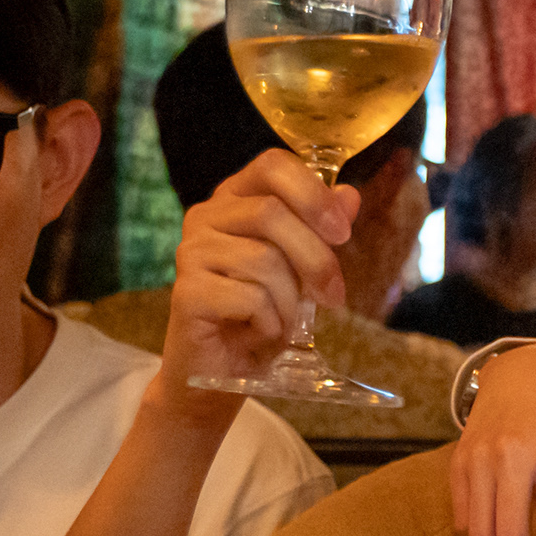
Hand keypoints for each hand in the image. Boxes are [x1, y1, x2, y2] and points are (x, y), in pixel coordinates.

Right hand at [161, 151, 351, 401]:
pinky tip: (261, 332)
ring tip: (285, 322)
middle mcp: (205, 216)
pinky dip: (270, 322)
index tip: (342, 233)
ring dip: (290, 301)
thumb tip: (349, 195)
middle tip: (333, 296)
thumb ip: (322, 230)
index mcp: (235, 198)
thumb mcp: (301, 269)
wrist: (222, 370)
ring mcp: (191, 252)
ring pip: (263, 260)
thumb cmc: (262, 314)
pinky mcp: (186, 292)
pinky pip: (248, 298)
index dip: (313, 194)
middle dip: (315, 259)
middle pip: (271, 213)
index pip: (272, 165)